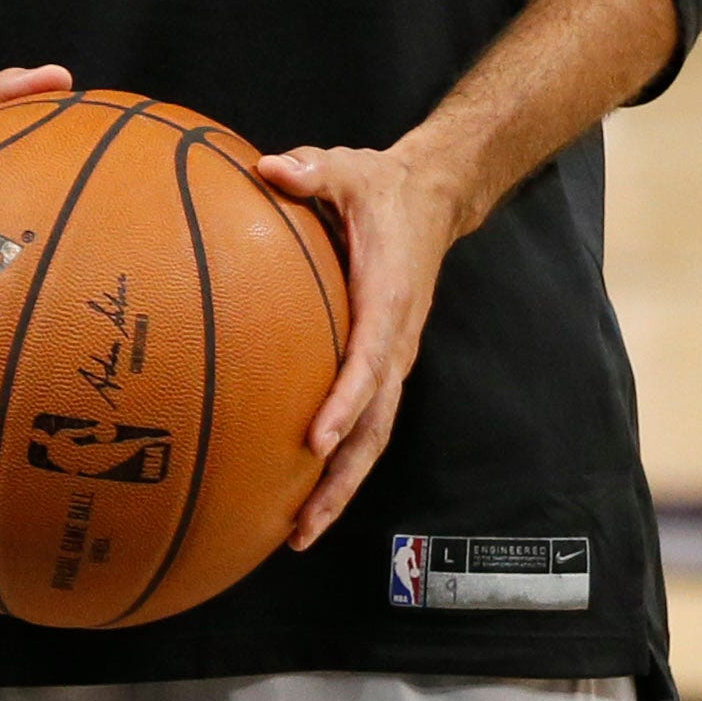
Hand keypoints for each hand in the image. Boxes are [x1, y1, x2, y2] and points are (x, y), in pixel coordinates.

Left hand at [250, 139, 473, 548]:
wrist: (432, 195)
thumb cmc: (380, 186)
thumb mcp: (348, 168)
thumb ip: (310, 169)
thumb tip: (268, 167)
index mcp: (389, 301)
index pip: (368, 363)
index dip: (344, 404)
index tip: (315, 441)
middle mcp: (396, 341)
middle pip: (375, 426)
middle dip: (341, 480)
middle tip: (300, 527)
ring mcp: (391, 357)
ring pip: (372, 436)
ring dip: (340, 486)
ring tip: (297, 533)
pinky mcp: (382, 362)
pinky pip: (362, 419)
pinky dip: (338, 460)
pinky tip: (299, 487)